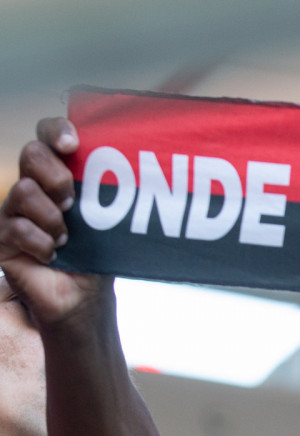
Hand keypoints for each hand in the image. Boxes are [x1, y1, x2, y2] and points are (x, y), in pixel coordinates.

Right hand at [0, 117, 109, 327]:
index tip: (72, 143)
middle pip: (32, 153)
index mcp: (60, 173)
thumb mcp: (110, 221)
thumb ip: (114, 196)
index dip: (56, 130)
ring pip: (23, 190)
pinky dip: (40, 243)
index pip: (49, 134)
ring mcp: (15, 208)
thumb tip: (141, 172)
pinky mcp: (2, 234)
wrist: (83, 296)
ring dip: (52, 217)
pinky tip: (52, 254)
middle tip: (73, 203)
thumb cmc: (97, 254)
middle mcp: (34, 184)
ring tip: (66, 238)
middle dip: (56, 175)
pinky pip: (15, 226)